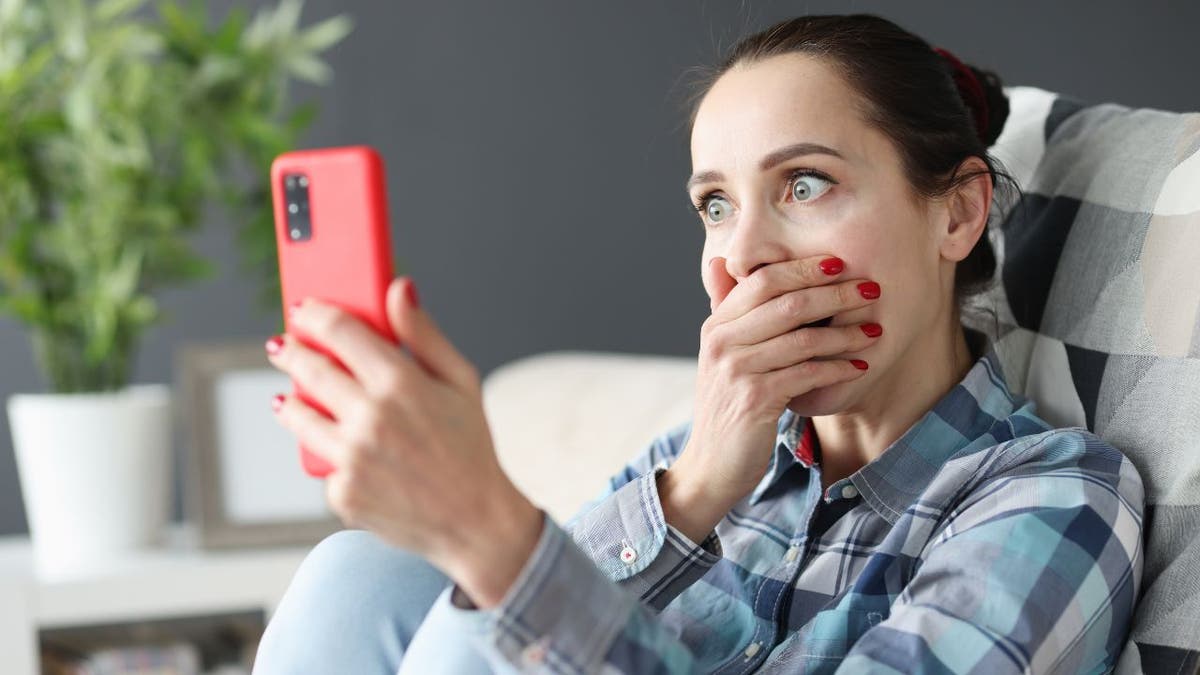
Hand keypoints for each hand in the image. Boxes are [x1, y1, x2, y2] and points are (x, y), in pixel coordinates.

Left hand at [266, 277, 542, 606]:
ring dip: (292, 401)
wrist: (477, 522)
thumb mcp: (461, 381)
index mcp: (401, 384)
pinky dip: (329, 452)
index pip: (341, 331)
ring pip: (299, 417)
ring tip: (291, 396)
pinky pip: (322, 462)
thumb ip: (423, 333)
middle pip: (310, 369)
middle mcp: (370, 419)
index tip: (303, 309)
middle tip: (282, 346)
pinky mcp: (342, 493)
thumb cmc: (471, 446)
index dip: (316, 314)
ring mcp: (352, 459)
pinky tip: (344, 450)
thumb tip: (400, 286)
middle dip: (290, 352)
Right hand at [660, 255, 880, 540]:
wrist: (710, 466)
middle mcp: (721, 342)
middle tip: (871, 290)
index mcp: (715, 326)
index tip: (841, 263)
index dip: (804, 268)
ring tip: (875, 331)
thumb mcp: (722, 356)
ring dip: (845, 333)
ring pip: (802, 338)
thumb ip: (728, 313)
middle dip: (835, 293)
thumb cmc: (728, 408)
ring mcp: (736, 370)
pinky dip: (837, 368)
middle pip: (787, 302)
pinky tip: (859, 366)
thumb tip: (723, 262)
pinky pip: (807, 373)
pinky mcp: (755, 399)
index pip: (762, 281)